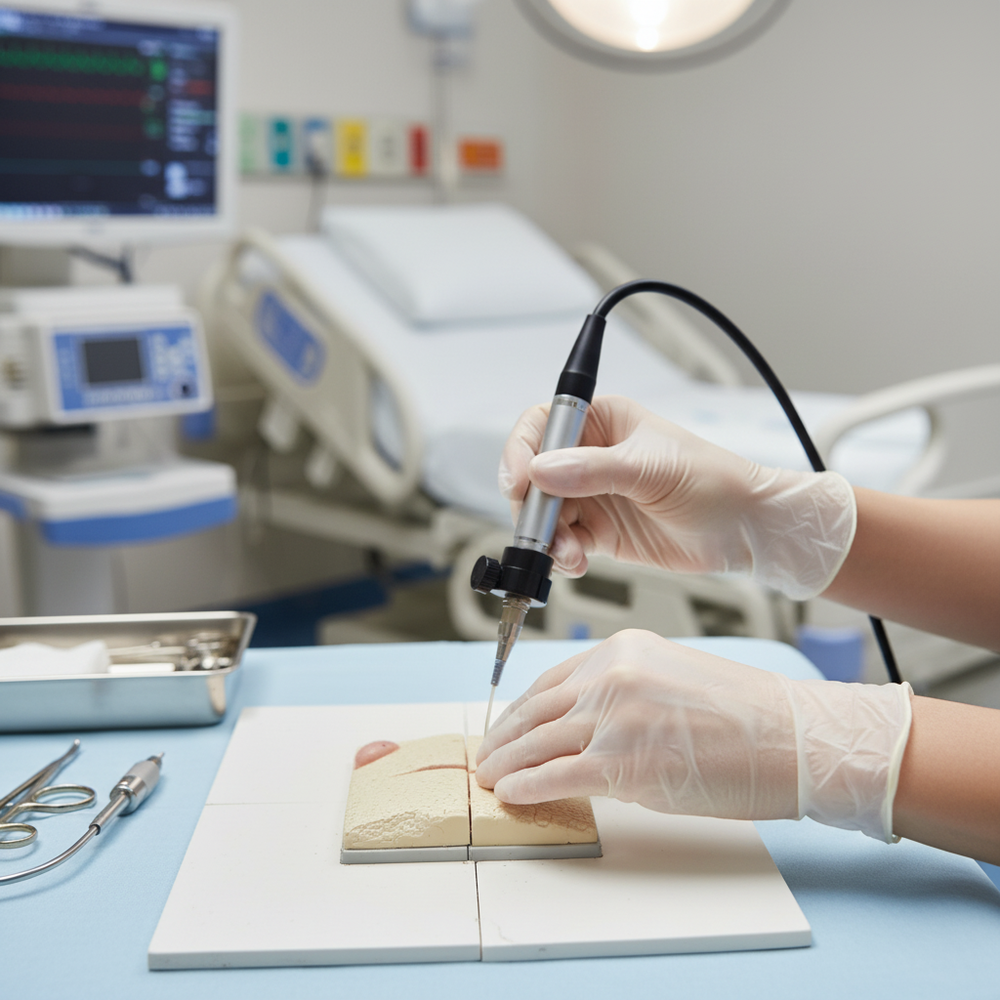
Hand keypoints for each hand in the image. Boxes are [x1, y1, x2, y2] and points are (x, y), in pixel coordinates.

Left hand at [476, 630, 912, 839]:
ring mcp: (613, 717)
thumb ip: (624, 691)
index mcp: (622, 650)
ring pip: (537, 742)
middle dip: (504, 736)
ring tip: (491, 777)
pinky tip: (513, 793)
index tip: (507, 724)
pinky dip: (527, 786)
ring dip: (506, 763)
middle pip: (536, 709)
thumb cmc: (746, 714)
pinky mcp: (619, 762)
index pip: (552, 680)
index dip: (521, 708)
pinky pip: (555, 775)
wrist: (791, 737)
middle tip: (487, 753)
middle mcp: (611, 676)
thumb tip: (583, 722)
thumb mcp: (672, 677)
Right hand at [499, 395, 855, 599]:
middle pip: (534, 476)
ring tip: (569, 554)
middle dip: (532, 507)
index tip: (519, 481)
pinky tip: (577, 562)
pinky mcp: (600, 532)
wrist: (747, 530)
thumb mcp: (650, 470)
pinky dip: (562, 556)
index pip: (542, 425)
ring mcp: (593, 496)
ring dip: (547, 538)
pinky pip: (563, 543)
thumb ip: (592, 470)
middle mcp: (590, 457)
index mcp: (602, 422)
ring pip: (544, 515)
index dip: (522, 450)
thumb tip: (540, 471)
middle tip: (542, 531)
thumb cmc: (715, 481)